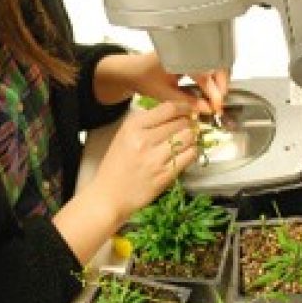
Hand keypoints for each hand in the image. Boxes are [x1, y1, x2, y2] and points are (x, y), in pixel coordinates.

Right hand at [87, 101, 196, 228]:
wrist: (109, 195)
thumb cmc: (116, 166)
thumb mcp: (124, 136)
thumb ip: (146, 122)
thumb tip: (173, 112)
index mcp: (133, 127)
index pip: (168, 108)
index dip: (183, 107)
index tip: (188, 109)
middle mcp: (144, 140)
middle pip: (181, 122)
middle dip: (189, 123)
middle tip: (189, 126)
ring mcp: (155, 158)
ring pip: (188, 137)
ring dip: (192, 137)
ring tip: (187, 140)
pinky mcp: (165, 175)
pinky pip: (190, 156)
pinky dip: (192, 152)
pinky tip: (186, 153)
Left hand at [95, 51, 228, 114]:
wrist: (133, 71)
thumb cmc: (145, 80)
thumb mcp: (165, 95)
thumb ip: (188, 102)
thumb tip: (208, 109)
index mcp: (177, 56)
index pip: (202, 73)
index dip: (212, 91)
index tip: (216, 105)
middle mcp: (186, 48)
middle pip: (214, 63)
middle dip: (221, 83)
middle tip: (219, 102)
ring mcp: (190, 48)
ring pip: (214, 62)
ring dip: (219, 79)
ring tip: (217, 97)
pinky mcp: (192, 52)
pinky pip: (209, 62)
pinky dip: (214, 75)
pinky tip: (212, 88)